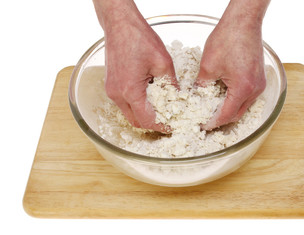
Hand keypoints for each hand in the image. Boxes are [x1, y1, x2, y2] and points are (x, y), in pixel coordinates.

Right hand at [93, 0, 175, 131]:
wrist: (120, 24)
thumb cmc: (139, 38)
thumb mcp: (163, 62)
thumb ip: (171, 84)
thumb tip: (178, 98)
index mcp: (130, 91)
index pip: (147, 120)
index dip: (161, 126)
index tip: (171, 126)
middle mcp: (117, 94)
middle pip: (135, 121)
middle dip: (152, 124)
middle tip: (167, 120)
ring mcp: (111, 90)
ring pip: (128, 113)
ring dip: (143, 115)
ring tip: (160, 109)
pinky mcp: (110, 85)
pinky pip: (123, 103)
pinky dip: (136, 105)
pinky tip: (148, 97)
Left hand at [196, 0, 268, 129]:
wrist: (243, 21)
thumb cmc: (228, 39)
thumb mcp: (208, 66)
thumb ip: (201, 86)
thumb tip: (196, 96)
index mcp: (243, 89)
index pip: (227, 115)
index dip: (213, 122)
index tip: (203, 125)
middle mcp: (255, 90)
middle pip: (237, 114)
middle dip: (221, 119)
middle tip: (206, 119)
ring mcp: (260, 83)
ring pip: (243, 105)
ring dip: (229, 109)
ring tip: (213, 108)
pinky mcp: (259, 77)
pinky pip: (247, 95)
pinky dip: (235, 99)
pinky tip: (223, 95)